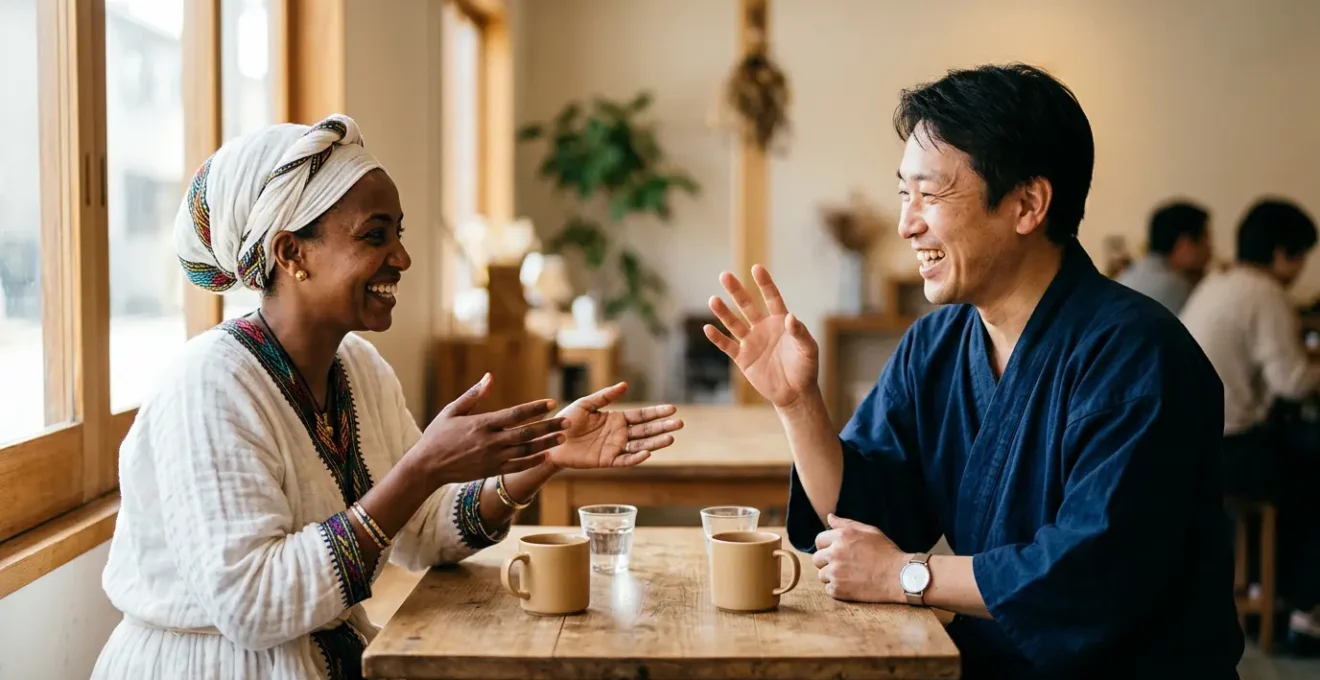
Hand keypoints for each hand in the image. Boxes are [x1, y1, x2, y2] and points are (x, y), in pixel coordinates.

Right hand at [406, 373, 568, 485]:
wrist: (427, 466)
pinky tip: (546, 455)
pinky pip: (517, 467)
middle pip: (527, 432)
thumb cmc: (438, 435)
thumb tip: (490, 376)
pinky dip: (533, 461)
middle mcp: (490, 441)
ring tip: (562, 437)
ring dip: (546, 443)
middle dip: (549, 426)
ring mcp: (492, 458)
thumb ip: (474, 395)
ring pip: (526, 450)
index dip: (535, 408)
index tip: (551, 403)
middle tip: (568, 421)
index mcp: (482, 423)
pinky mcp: (491, 471)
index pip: (515, 414)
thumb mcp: (452, 410)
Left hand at [548, 382, 683, 468]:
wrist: (552, 441)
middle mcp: (620, 434)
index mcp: (617, 419)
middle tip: (680, 423)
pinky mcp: (607, 461)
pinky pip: (625, 460)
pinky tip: (647, 452)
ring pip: (640, 445)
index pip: (642, 416)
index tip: (672, 409)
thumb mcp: (586, 404)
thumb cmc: (567, 421)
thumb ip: (605, 396)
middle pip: (646, 430)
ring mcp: (615, 448)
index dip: (657, 412)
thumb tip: (626, 385)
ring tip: (671, 438)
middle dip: (663, 427)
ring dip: (656, 443)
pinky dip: (636, 457)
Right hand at [705, 265, 818, 409]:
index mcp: (780, 321)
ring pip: (734, 324)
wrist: (795, 393)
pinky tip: (708, 328)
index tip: (757, 268)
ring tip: (713, 299)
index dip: (765, 284)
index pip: (771, 298)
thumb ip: (800, 333)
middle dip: (736, 291)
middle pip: (747, 306)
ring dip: (723, 312)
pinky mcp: (743, 358)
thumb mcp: (808, 350)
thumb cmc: (806, 368)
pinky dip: (718, 338)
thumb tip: (790, 317)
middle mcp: (763, 327)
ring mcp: (751, 342)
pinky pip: (727, 346)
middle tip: (724, 275)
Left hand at [813, 514, 905, 602]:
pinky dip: (838, 589)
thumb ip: (846, 524)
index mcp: (842, 536)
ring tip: (851, 576)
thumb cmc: (886, 552)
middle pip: (817, 559)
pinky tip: (853, 586)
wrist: (900, 576)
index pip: (819, 540)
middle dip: (827, 562)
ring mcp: (835, 572)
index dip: (826, 546)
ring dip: (832, 576)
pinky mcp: (838, 589)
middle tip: (844, 566)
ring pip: (822, 575)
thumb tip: (830, 518)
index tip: (836, 552)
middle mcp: (835, 553)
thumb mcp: (869, 531)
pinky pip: (829, 589)